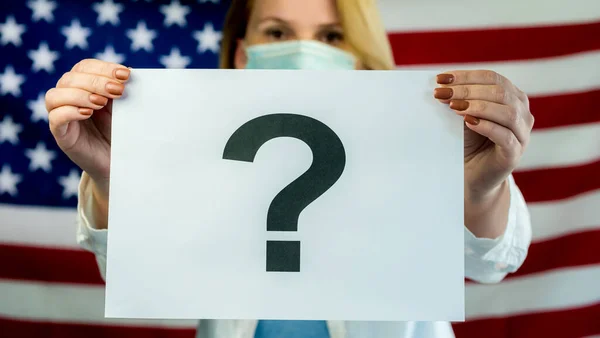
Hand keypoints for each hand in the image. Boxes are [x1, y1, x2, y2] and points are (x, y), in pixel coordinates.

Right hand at [45, 59, 129, 199]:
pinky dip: (69, 111)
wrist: (122, 162)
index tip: (125, 74)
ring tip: (101, 102)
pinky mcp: (61, 135)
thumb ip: (123, 90)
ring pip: (55, 95)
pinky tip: (87, 113)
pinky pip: (55, 118)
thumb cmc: (123, 132)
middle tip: (117, 90)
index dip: (103, 68)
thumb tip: (129, 71)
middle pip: (69, 78)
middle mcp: (69, 98)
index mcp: (84, 86)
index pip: (84, 67)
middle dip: (95, 81)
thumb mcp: (125, 108)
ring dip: (79, 94)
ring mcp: (62, 116)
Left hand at [434, 70, 533, 202]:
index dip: (466, 76)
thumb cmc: (468, 142)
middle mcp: (522, 112)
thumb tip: (442, 85)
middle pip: (500, 92)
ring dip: (478, 106)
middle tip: (442, 93)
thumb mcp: (463, 116)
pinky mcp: (515, 153)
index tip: (440, 78)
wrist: (472, 175)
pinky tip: (468, 122)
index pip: (492, 78)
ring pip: (507, 112)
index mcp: (512, 97)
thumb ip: (459, 99)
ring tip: (453, 107)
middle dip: (467, 90)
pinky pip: (505, 136)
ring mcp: (522, 133)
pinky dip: (486, 126)